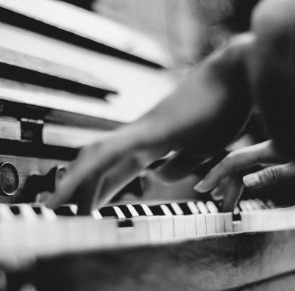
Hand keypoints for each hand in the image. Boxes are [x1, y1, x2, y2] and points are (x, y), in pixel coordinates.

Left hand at [47, 35, 253, 213]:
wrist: (237, 76)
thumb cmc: (221, 109)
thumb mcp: (200, 149)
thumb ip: (179, 164)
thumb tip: (158, 178)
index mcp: (151, 145)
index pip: (115, 172)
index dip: (96, 191)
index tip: (82, 210)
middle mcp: (140, 138)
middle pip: (99, 166)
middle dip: (77, 189)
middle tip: (56, 210)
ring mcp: (144, 130)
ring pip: (98, 156)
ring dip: (76, 181)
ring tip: (57, 205)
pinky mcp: (152, 128)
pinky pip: (115, 149)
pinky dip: (94, 167)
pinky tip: (76, 182)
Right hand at [195, 140, 294, 210]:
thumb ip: (277, 174)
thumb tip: (246, 183)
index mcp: (274, 147)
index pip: (235, 161)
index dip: (216, 175)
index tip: (202, 188)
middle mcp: (270, 144)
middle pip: (240, 165)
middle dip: (227, 185)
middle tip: (220, 206)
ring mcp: (276, 145)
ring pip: (248, 164)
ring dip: (237, 181)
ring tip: (227, 199)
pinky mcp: (283, 146)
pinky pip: (259, 161)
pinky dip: (250, 174)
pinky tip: (246, 183)